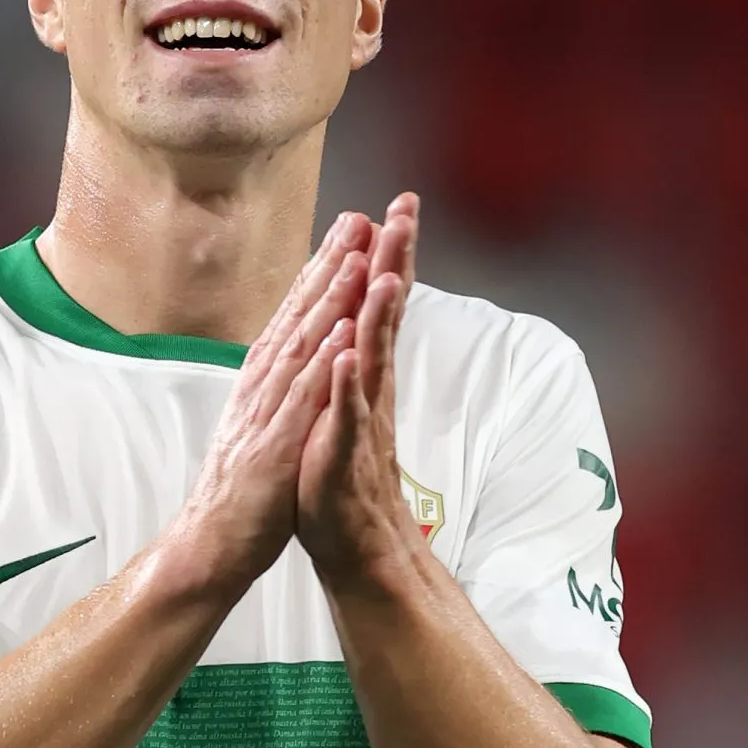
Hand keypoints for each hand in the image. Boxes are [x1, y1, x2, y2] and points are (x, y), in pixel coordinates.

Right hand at [172, 211, 372, 582]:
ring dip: (327, 302)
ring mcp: (266, 414)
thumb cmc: (244, 485)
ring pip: (300, 348)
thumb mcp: (263, 420)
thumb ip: (280, 383)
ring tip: (354, 261)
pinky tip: (342, 338)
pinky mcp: (274, 448)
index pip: (294, 313)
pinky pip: (301, 402)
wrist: (211, 543)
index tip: (349, 229)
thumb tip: (299, 345)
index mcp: (263, 380)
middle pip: (297, 315)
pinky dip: (322, 367)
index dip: (322, 269)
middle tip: (357, 219)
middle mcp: (262, 386)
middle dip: (329, 266)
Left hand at [297, 193, 421, 586]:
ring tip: (386, 274)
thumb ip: (358, 356)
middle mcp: (369, 388)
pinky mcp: (340, 455)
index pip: (379, 301)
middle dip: (395, 261)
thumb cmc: (341, 472)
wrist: (351, 544)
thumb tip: (362, 313)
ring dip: (379, 315)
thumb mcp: (346, 403)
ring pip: (372, 358)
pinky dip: (347, 386)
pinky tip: (348, 356)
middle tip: (406, 210)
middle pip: (385, 314)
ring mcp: (358, 420)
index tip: (398, 203)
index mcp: (365, 371)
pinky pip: (347, 417)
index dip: (389, 252)